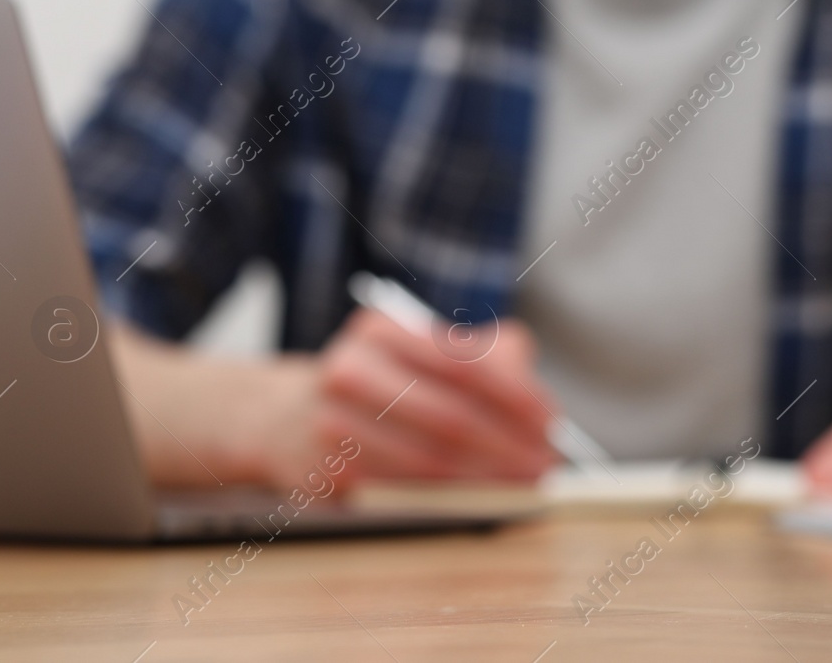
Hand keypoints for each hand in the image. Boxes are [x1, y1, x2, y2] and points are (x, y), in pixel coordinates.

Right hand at [251, 307, 558, 488]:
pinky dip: (449, 499)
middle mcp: (350, 370)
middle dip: (509, 445)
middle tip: (545, 463)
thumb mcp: (419, 353)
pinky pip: (402, 492)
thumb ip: (485, 359)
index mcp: (380, 330)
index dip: (515, 396)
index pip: (463, 363)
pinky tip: (478, 500)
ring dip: (486, 479)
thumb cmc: (375, 385)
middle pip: (450, 415)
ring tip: (522, 486)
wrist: (282, 418)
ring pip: (428, 460)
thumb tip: (535, 401)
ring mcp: (330, 423)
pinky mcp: (325, 474)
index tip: (549, 422)